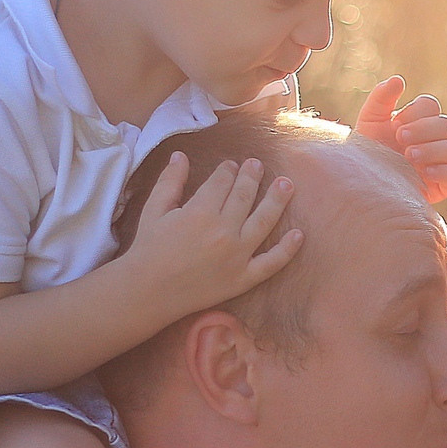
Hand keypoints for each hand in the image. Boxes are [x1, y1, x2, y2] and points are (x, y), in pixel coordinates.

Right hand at [117, 150, 301, 314]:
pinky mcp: (243, 279)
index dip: (228, 170)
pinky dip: (287, 249)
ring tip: (286, 184)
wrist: (148, 292)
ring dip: (277, 200)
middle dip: (252, 177)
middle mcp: (223, 231)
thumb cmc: (148, 249)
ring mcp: (236, 256)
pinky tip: (298, 234)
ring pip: (263, 222)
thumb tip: (180, 155)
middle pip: (244, 197)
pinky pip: (272, 263)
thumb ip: (170, 181)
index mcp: (200, 212)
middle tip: (258, 165)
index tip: (232, 165)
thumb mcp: (154, 210)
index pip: (222, 183)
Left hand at [356, 74, 446, 202]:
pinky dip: (442, 171)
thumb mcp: (371, 120)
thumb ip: (382, 97)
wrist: (364, 183)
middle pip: (445, 125)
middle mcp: (434, 139)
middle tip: (401, 137)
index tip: (396, 123)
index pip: (431, 106)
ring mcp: (441, 162)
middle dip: (423, 129)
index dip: (416, 112)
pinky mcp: (444, 185)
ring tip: (409, 156)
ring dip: (432, 150)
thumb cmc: (368, 150)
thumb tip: (399, 80)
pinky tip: (422, 172)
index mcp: (419, 120)